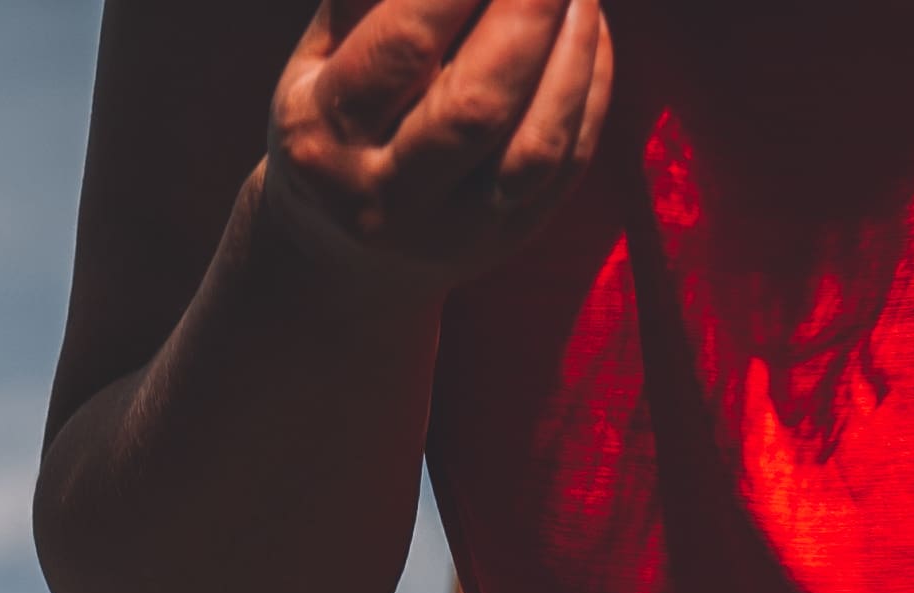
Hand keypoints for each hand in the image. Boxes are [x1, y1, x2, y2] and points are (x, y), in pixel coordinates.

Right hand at [263, 0, 619, 297]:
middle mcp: (384, 200)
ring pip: (536, 145)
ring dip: (574, 49)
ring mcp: (454, 231)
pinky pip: (570, 158)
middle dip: (529, 10)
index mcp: (323, 137)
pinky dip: (590, 82)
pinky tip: (585, 25)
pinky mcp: (511, 237)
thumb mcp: (323, 52)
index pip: (405, 46)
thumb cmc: (337, 111)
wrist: (342, 247)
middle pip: (476, 105)